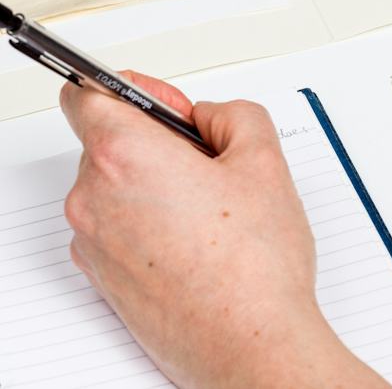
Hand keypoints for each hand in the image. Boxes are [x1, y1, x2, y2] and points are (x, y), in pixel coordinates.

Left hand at [60, 73, 389, 388]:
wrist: (248, 343)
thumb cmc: (254, 265)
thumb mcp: (265, 159)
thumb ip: (233, 115)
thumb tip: (211, 118)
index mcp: (124, 155)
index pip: (86, 93)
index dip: (133, 89)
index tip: (166, 104)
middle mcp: (93, 199)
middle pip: (107, 141)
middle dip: (156, 140)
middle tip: (210, 160)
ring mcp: (93, 243)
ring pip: (115, 186)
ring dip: (156, 183)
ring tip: (214, 208)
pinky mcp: (102, 278)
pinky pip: (118, 227)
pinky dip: (150, 222)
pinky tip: (201, 239)